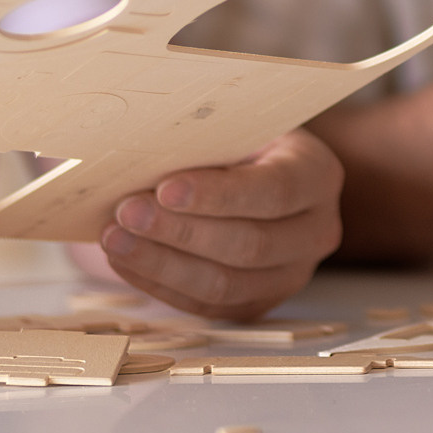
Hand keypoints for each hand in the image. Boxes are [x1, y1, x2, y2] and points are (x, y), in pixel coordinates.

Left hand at [95, 131, 343, 320]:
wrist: (255, 174)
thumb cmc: (241, 142)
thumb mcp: (238, 127)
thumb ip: (205, 140)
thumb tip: (142, 152)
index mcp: (317, 175)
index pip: (274, 191)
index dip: (218, 195)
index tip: (165, 189)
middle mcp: (316, 231)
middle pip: (249, 245)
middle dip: (180, 232)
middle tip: (126, 213)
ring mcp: (290, 275)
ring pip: (225, 284)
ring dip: (162, 263)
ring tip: (116, 239)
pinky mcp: (257, 303)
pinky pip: (206, 305)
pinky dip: (160, 284)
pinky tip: (127, 260)